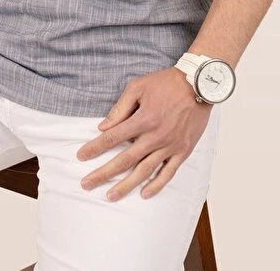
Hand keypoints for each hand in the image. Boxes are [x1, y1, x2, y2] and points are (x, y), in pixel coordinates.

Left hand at [75, 66, 211, 200]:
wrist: (199, 84)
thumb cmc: (166, 83)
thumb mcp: (138, 87)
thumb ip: (120, 108)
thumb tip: (103, 126)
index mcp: (142, 119)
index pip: (112, 138)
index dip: (95, 148)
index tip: (81, 156)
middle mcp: (154, 136)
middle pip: (124, 160)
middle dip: (103, 173)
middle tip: (86, 184)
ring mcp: (169, 146)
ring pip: (144, 171)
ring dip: (126, 185)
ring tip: (111, 196)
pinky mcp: (182, 151)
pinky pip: (168, 172)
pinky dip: (156, 185)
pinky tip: (144, 193)